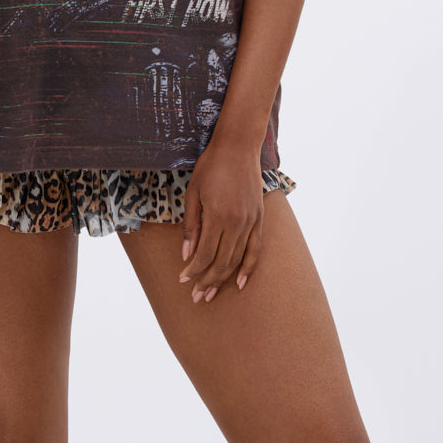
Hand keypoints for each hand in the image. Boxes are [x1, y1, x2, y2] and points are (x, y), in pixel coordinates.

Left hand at [178, 139, 264, 303]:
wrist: (238, 146)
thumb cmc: (211, 165)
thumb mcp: (193, 192)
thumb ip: (192, 224)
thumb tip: (186, 254)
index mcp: (218, 216)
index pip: (204, 254)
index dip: (193, 270)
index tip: (183, 281)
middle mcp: (237, 222)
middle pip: (221, 262)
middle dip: (206, 281)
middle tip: (196, 297)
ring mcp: (251, 221)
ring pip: (237, 259)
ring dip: (223, 278)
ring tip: (211, 293)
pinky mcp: (259, 218)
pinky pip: (255, 249)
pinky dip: (248, 267)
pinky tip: (240, 282)